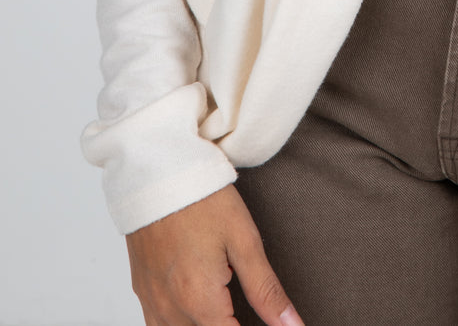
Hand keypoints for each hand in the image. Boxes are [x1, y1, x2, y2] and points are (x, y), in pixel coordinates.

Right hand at [125, 183, 303, 325]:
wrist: (155, 171)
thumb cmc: (202, 200)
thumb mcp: (244, 240)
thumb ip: (266, 290)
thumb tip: (292, 325)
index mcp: (199, 303)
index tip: (267, 320)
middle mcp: (170, 311)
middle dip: (228, 323)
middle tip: (243, 304)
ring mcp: (151, 303)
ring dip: (205, 322)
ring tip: (225, 305)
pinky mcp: (141, 291)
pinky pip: (159, 325)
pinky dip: (180, 321)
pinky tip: (197, 304)